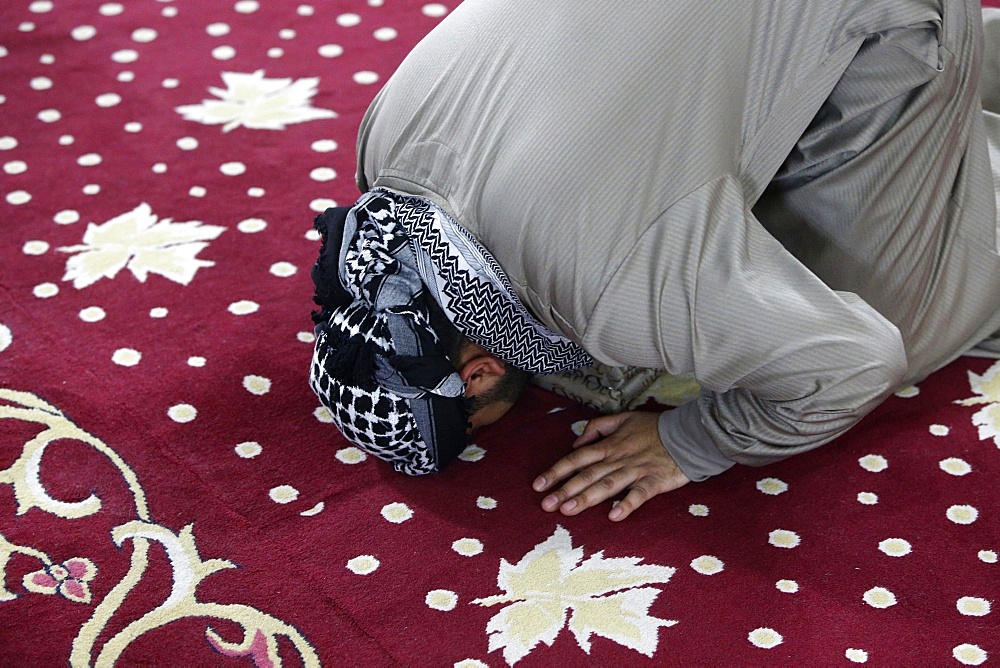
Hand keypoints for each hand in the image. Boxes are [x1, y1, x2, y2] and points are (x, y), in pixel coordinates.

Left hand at [532, 411, 689, 520]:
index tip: (538, 485)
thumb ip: (597, 427)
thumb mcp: (622, 418)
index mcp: (609, 445)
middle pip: (587, 475)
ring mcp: (636, 471)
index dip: (556, 471)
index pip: (576, 459)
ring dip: (587, 498)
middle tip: (546, 505)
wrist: (687, 434)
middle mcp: (618, 458)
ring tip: (568, 511)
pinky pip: (639, 495)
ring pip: (607, 485)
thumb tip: (576, 442)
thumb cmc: (653, 428)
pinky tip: (614, 516)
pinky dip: (627, 504)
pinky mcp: (654, 482)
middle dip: (565, 490)